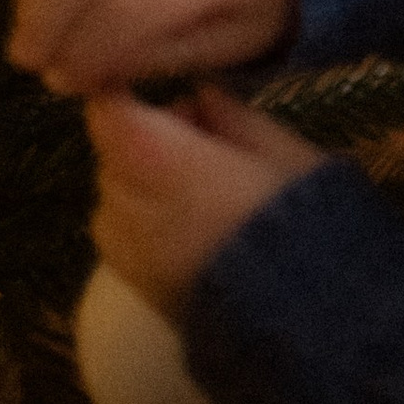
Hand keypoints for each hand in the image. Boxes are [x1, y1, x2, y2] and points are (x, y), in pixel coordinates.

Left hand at [88, 83, 324, 318]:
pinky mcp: (135, 286)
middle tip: (203, 137)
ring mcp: (124, 249)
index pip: (106, 108)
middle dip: (146, 136)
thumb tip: (199, 93)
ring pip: (113, 193)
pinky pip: (120, 234)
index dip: (125, 89)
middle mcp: (124, 201)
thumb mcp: (279, 148)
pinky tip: (189, 227)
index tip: (155, 83)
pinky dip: (142, 220)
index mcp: (155, 157)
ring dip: (141, 181)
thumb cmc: (294, 221)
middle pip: (111, 149)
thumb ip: (229, 113)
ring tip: (199, 189)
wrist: (297, 320)